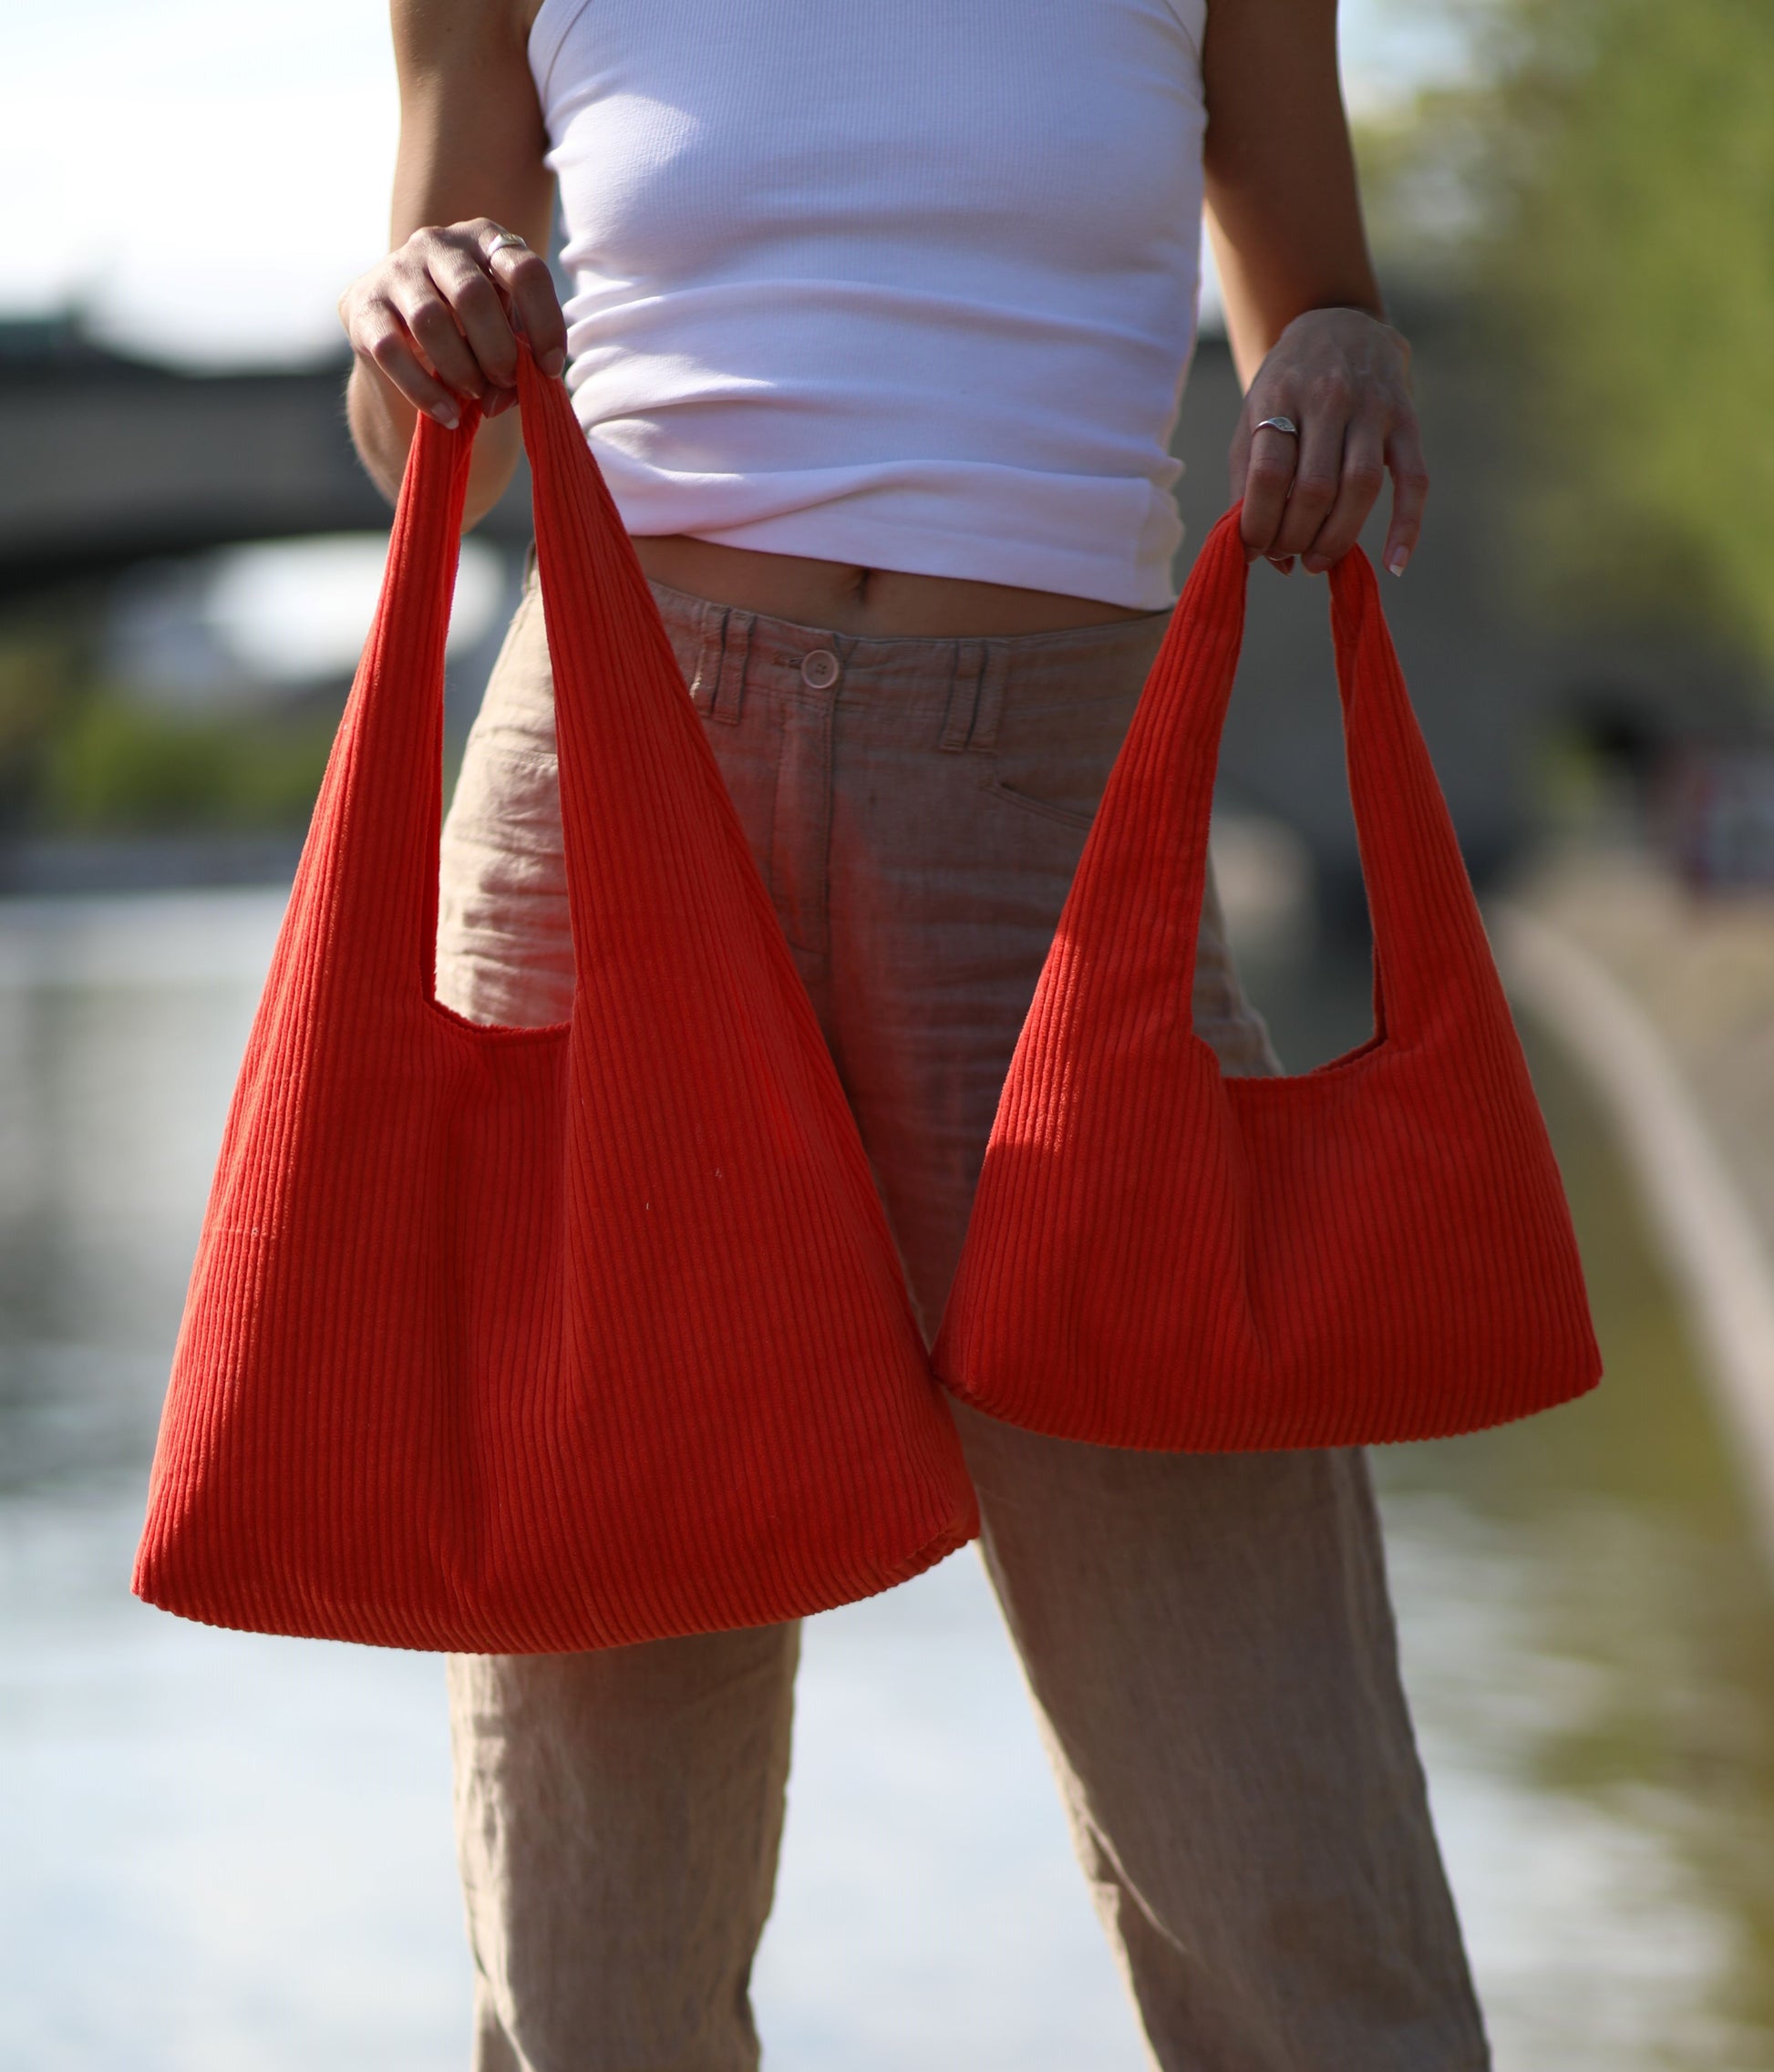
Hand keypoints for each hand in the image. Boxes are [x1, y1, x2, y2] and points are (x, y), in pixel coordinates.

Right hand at [338, 219, 567, 427]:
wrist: (405, 336)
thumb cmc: (469, 334)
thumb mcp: (503, 335)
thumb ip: (516, 359)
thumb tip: (502, 396)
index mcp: (485, 240)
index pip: (525, 271)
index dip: (545, 323)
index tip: (550, 369)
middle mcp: (438, 243)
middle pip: (473, 295)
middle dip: (498, 351)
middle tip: (505, 382)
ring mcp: (396, 269)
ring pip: (430, 321)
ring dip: (461, 370)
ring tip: (475, 396)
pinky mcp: (362, 304)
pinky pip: (391, 351)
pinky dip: (424, 391)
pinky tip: (447, 414)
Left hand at [1228, 307, 1426, 578]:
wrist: (1340, 325)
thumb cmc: (1286, 387)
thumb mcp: (1252, 418)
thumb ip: (1246, 483)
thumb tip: (1260, 557)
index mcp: (1280, 397)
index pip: (1271, 474)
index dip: (1260, 524)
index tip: (1256, 549)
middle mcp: (1328, 397)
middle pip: (1316, 488)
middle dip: (1297, 537)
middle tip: (1288, 555)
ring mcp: (1372, 407)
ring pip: (1360, 488)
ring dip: (1337, 538)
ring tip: (1317, 562)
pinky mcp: (1406, 419)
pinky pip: (1414, 480)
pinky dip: (1407, 526)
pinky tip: (1394, 563)